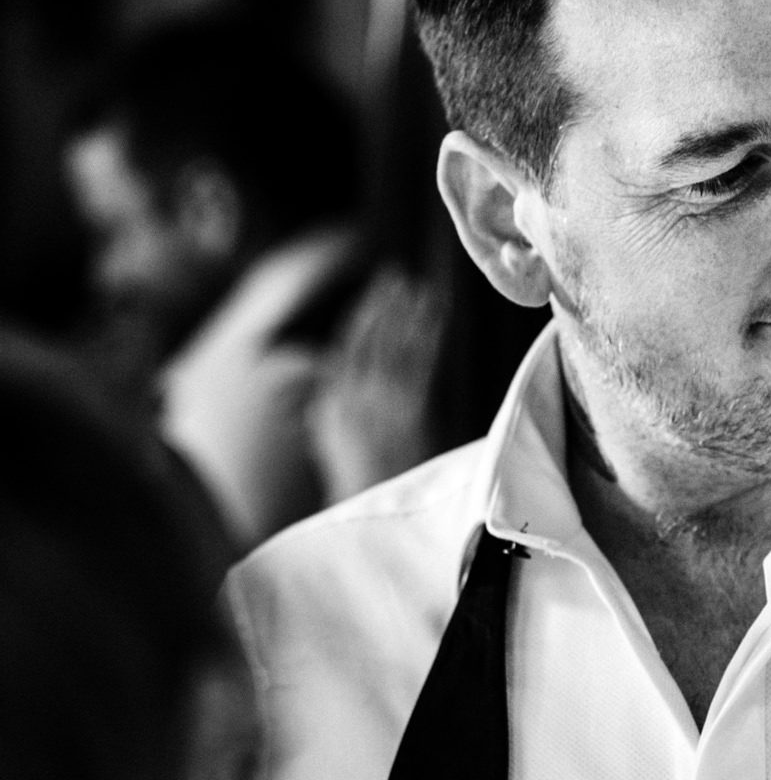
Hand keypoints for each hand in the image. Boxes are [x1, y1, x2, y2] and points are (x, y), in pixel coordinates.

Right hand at [306, 267, 445, 500]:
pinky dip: (428, 336)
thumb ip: (327, 401)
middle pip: (373, 340)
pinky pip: (420, 365)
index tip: (378, 291)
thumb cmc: (354, 474)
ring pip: (397, 348)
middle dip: (386, 306)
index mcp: (333, 400)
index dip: (366, 315)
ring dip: (409, 315)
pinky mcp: (410, 412)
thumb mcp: (330, 435)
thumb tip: (325, 371)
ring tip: (421, 288)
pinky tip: (436, 316)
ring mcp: (383, 404)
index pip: (350, 346)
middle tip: (398, 275)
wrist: (370, 504)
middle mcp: (354, 397)